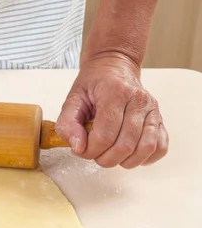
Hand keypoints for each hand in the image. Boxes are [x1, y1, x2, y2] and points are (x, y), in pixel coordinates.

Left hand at [55, 54, 167, 168]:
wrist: (114, 66)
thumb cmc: (93, 84)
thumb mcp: (72, 100)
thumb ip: (67, 124)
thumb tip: (78, 147)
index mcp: (115, 93)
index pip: (105, 136)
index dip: (90, 151)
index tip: (81, 149)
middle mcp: (138, 101)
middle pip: (125, 146)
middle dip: (105, 158)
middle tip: (94, 153)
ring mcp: (153, 111)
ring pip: (145, 149)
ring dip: (124, 161)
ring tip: (110, 154)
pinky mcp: (160, 120)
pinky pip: (160, 148)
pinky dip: (145, 158)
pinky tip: (129, 154)